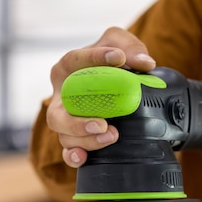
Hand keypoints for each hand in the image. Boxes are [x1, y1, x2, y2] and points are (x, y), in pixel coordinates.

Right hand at [46, 27, 155, 167]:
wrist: (119, 83)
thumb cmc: (113, 61)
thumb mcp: (120, 44)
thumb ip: (130, 46)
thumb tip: (144, 64)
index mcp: (66, 68)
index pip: (72, 61)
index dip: (93, 59)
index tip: (119, 59)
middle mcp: (60, 96)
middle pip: (56, 113)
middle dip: (77, 122)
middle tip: (103, 123)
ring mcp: (66, 119)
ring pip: (63, 135)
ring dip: (86, 139)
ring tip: (111, 135)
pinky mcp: (76, 137)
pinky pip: (68, 152)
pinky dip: (74, 156)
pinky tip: (84, 157)